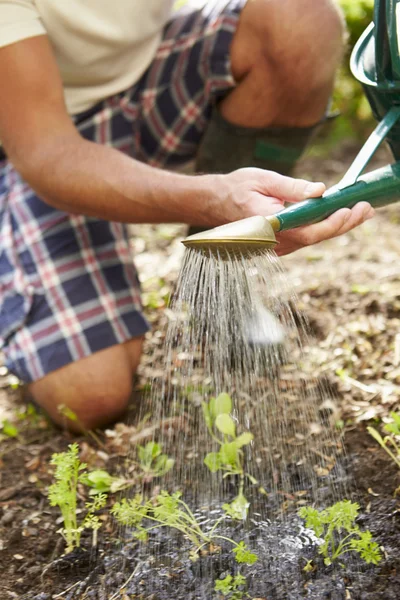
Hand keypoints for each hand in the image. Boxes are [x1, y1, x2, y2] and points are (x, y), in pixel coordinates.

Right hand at [216, 168, 374, 255]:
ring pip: (312, 240)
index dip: (330, 224)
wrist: (214, 203)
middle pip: (315, 238)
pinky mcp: (278, 244)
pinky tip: (338, 216)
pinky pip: (305, 238)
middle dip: (344, 224)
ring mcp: (275, 246)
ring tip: (360, 211)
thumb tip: (320, 190)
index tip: (348, 209)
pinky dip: (323, 228)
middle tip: (366, 209)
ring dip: (337, 226)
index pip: (305, 231)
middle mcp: (272, 240)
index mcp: (267, 224)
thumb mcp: (264, 179)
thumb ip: (292, 188)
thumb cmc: (236, 188)